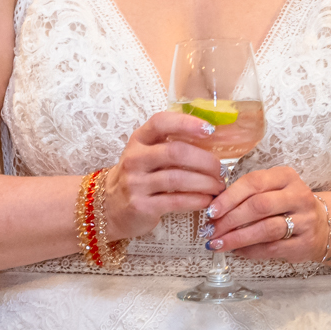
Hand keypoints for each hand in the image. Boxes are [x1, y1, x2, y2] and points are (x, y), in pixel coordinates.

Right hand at [96, 111, 228, 242]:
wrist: (109, 206)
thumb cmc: (138, 176)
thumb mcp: (146, 154)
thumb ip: (170, 144)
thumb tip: (212, 140)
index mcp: (138, 140)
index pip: (160, 123)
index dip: (186, 123)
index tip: (210, 129)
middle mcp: (134, 159)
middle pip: (176, 152)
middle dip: (205, 161)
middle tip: (221, 169)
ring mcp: (136, 183)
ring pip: (178, 179)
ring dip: (205, 183)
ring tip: (218, 186)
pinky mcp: (141, 206)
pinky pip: (176, 201)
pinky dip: (197, 200)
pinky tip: (207, 200)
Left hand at [206, 165, 326, 260]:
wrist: (324, 224)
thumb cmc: (287, 204)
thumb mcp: (273, 189)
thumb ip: (248, 194)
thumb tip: (214, 209)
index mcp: (286, 176)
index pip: (253, 182)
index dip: (229, 197)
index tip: (211, 211)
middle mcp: (299, 196)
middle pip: (259, 206)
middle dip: (230, 219)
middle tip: (211, 230)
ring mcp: (305, 220)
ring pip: (266, 229)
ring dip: (238, 238)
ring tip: (218, 243)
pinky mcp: (306, 243)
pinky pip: (273, 248)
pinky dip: (251, 251)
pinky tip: (237, 251)